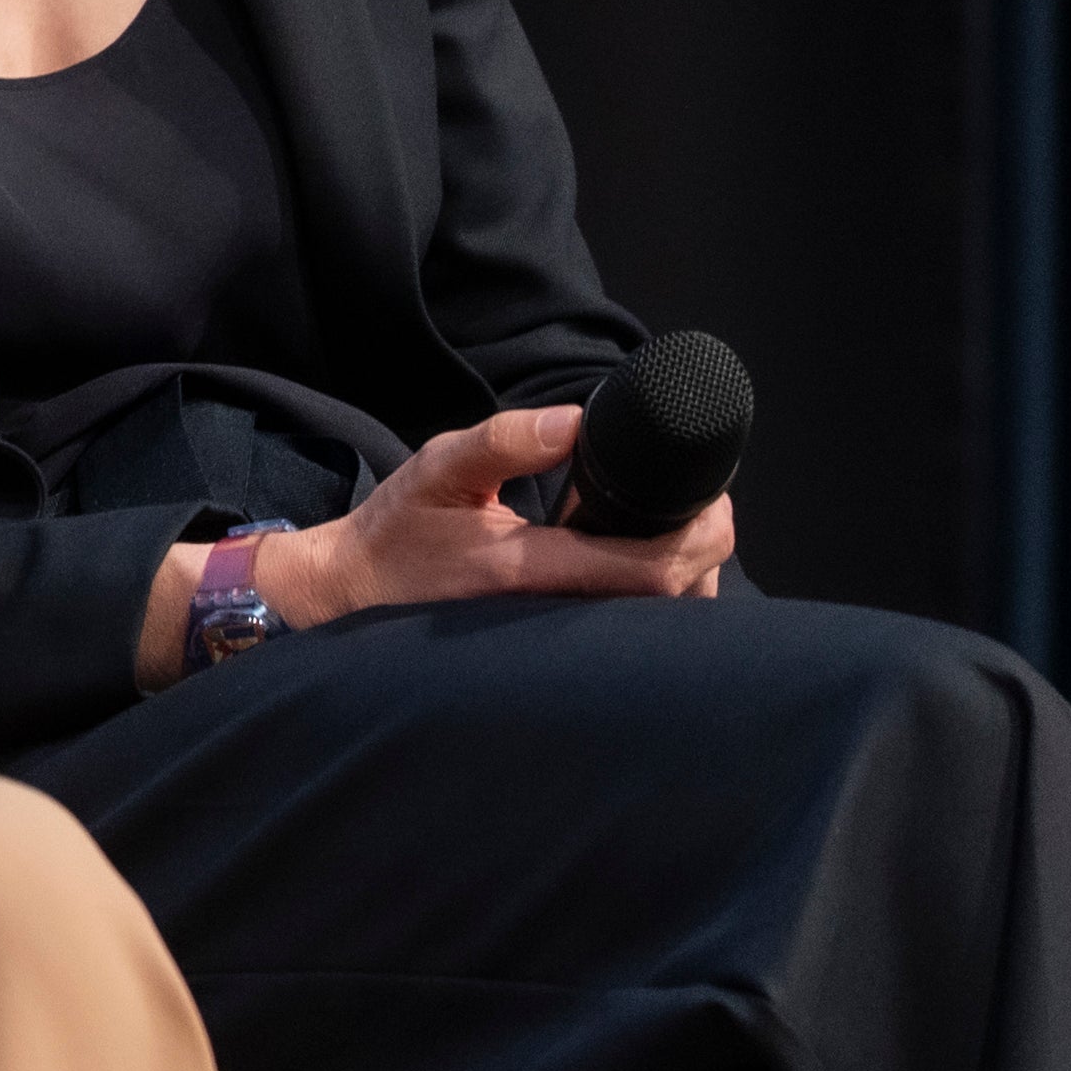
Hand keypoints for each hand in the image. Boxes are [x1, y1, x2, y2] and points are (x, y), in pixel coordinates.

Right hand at [265, 406, 733, 627]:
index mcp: (527, 569)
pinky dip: (656, 598)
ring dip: (686, 578)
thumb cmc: (398, 532)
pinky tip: (643, 564)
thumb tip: (576, 420)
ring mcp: (557, 641)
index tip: (713, 498)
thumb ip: (504, 440)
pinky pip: (628, 632)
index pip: (646, 569)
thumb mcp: (438, 468)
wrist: (357, 594)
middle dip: (705, 553)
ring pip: (655, 625)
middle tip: (705, 504)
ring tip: (678, 530)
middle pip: (671, 603)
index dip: (699, 537)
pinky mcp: (556, 650)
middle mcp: (551, 619)